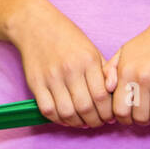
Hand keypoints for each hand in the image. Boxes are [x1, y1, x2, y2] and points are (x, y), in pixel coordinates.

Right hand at [9, 0, 114, 127]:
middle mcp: (70, 69)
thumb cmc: (67, 37)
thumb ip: (104, 71)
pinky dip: (58, 119)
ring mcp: (51, 77)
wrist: (35, 25)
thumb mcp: (91, 49)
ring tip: (82, 122)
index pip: (102, 97)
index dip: (108, 112)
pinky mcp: (35, 83)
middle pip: (85, 108)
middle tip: (97, 123)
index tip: (109, 117)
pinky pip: (48, 110)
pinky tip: (65, 118)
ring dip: (77, 123)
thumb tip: (114, 94)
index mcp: (88, 60)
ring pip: (67, 112)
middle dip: (95, 121)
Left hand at [102, 0, 149, 125]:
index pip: (119, 110)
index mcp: (126, 72)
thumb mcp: (125, 51)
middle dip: (140, 120)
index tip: (128, 115)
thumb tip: (107, 90)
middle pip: (138, 117)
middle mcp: (143, 78)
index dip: (123, 118)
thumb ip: (110, 70)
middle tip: (144, 114)